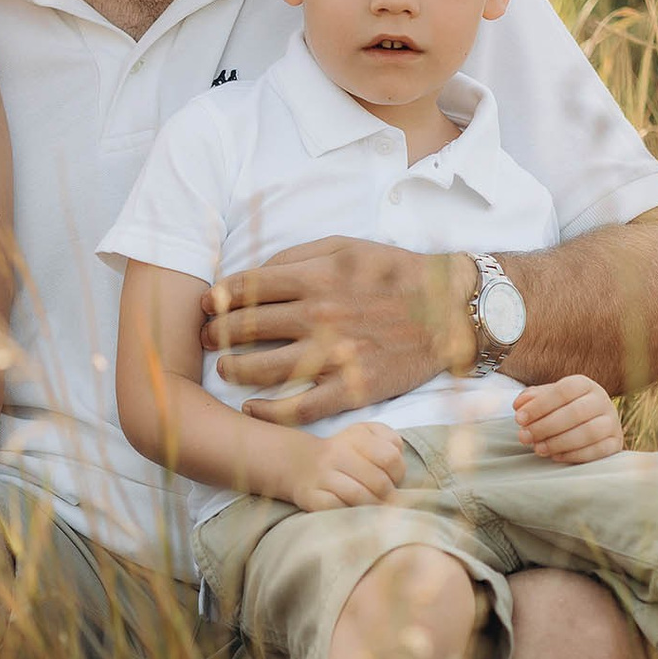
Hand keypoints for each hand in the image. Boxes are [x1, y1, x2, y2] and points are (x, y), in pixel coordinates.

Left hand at [202, 238, 475, 425]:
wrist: (451, 310)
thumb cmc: (395, 274)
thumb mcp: (346, 247)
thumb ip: (297, 256)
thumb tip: (254, 272)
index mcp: (315, 277)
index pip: (245, 288)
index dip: (216, 298)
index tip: (206, 306)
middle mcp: (320, 316)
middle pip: (246, 328)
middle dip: (217, 333)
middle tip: (207, 338)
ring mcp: (336, 355)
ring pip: (264, 369)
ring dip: (234, 369)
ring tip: (225, 368)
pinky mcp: (354, 388)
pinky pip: (300, 407)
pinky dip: (269, 411)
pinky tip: (253, 409)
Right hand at [286, 422, 405, 510]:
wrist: (300, 463)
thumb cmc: (345, 453)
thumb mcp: (368, 437)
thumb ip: (390, 443)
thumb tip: (400, 466)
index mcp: (357, 436)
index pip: (391, 458)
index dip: (398, 474)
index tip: (393, 479)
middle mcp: (338, 452)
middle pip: (379, 482)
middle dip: (388, 495)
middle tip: (385, 498)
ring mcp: (323, 474)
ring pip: (359, 496)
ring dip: (372, 507)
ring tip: (373, 508)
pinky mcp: (311, 495)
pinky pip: (338, 509)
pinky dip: (350, 513)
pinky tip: (353, 511)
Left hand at [512, 375, 623, 463]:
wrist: (591, 422)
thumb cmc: (562, 408)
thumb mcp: (547, 398)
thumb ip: (532, 399)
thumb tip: (520, 405)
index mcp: (584, 384)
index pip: (563, 391)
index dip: (539, 405)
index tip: (519, 418)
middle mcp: (602, 400)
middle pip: (575, 412)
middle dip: (545, 426)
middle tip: (524, 437)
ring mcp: (612, 422)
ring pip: (588, 432)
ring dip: (559, 442)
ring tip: (538, 449)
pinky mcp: (616, 442)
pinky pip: (598, 451)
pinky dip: (575, 455)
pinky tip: (555, 456)